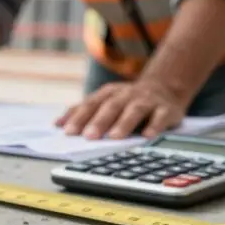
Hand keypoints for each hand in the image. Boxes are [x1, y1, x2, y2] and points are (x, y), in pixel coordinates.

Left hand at [55, 79, 188, 139]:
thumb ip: (82, 111)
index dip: (79, 117)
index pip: (91, 104)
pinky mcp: (166, 109)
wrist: (165, 88)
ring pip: (135, 110)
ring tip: (115, 137)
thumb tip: (57, 125)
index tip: (68, 132)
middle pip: (111, 106)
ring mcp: (147, 101)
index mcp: (109, 93)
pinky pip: (161, 117)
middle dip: (99, 121)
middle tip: (89, 136)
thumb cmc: (127, 101)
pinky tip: (147, 136)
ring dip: (124, 123)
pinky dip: (155, 126)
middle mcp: (127, 95)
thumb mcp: (105, 101)